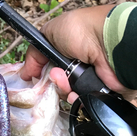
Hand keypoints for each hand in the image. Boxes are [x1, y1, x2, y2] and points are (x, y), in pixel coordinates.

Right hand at [19, 6, 135, 102]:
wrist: (111, 42)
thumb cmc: (83, 30)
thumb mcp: (50, 33)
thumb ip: (35, 53)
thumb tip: (25, 72)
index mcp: (68, 52)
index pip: (50, 70)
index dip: (42, 76)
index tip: (35, 78)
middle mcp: (79, 66)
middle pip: (58, 86)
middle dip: (54, 83)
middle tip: (57, 76)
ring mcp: (91, 81)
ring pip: (69, 97)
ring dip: (64, 92)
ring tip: (69, 84)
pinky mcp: (102, 94)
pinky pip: (84, 105)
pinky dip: (78, 101)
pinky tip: (77, 95)